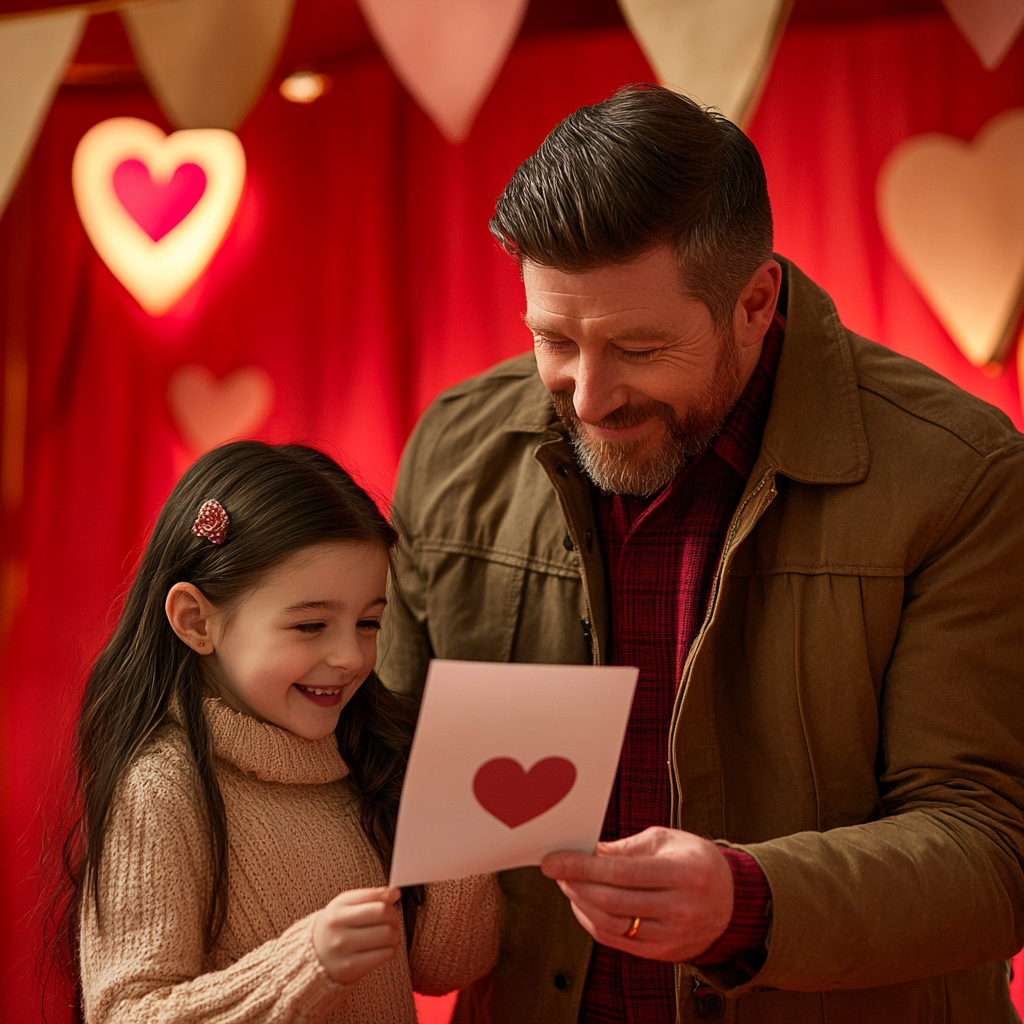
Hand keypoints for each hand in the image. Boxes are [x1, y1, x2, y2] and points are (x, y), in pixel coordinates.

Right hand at [312, 886, 401, 984]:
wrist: (314, 956)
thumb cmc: (336, 926)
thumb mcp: (345, 904)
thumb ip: (370, 895)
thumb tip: (394, 892)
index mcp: (337, 909)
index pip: (376, 900)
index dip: (390, 899)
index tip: (393, 898)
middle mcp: (338, 929)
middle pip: (384, 916)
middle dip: (394, 916)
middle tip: (390, 919)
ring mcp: (344, 950)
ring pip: (388, 935)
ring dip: (394, 934)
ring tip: (388, 934)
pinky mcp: (351, 968)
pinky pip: (385, 955)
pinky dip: (391, 949)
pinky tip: (383, 948)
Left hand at [541, 826, 732, 961]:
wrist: (733, 901)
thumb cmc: (697, 862)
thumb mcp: (667, 841)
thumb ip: (627, 848)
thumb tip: (588, 852)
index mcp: (684, 873)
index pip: (621, 872)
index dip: (582, 866)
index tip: (554, 860)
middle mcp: (680, 908)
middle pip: (611, 901)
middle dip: (576, 883)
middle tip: (558, 869)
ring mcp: (672, 935)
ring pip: (610, 924)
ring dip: (580, 903)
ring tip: (569, 884)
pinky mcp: (663, 953)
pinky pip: (616, 941)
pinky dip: (592, 922)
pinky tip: (583, 905)